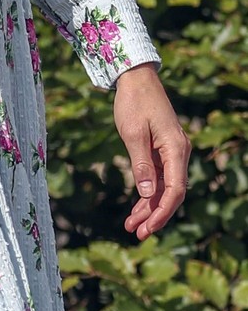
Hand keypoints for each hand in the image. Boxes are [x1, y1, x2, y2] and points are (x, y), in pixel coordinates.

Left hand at [113, 62, 189, 240]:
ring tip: (132, 225)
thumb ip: (142, 164)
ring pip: (163, 187)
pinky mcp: (162, 148)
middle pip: (171, 192)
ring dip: (149, 206)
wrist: (135, 77)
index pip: (175, 190)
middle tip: (137, 233)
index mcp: (176, 149)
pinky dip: (148, 191)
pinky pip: (158, 176)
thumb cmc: (134, 101)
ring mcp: (171, 151)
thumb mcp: (133, 133)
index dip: (162, 212)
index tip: (148, 228)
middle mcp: (178, 152)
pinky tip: (137, 205)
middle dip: (154, 215)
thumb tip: (149, 194)